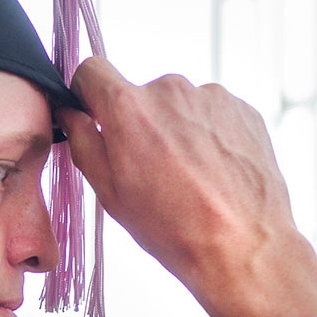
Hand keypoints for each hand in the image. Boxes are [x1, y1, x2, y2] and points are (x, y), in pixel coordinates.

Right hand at [57, 57, 316, 316]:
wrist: (244, 246)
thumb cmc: (178, 227)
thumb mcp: (110, 191)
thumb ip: (83, 141)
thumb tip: (72, 114)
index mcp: (130, 108)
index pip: (92, 70)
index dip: (89, 94)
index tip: (96, 115)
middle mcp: (171, 90)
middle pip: (140, 94)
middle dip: (140, 124)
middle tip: (150, 170)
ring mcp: (211, 97)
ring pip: (178, 107)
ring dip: (177, 131)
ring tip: (188, 177)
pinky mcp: (242, 109)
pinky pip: (212, 115)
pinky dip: (209, 137)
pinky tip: (212, 174)